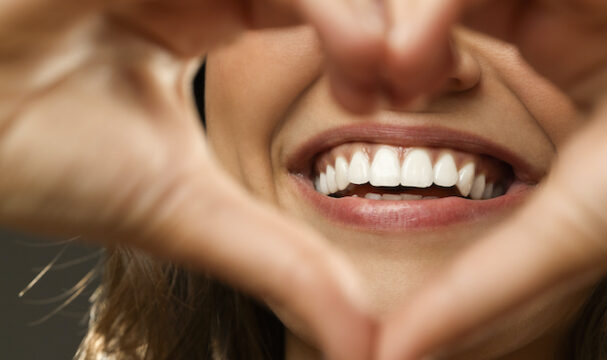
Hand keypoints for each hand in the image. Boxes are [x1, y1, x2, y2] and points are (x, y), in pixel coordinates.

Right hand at [0, 1, 384, 357]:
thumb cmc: (40, 158)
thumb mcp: (186, 211)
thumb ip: (278, 263)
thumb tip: (360, 342)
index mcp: (212, 15)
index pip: (329, 6)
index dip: (377, 43)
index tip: (405, 98)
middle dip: (387, 20)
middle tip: (414, 81)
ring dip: (353, 13)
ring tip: (380, 74)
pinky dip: (318, 3)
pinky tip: (350, 52)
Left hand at [378, 1, 606, 357]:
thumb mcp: (570, 232)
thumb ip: (479, 289)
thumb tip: (393, 357)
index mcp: (550, 53)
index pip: (433, 29)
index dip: (381, 58)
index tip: (359, 105)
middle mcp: (558, 2)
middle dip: (378, 28)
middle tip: (362, 85)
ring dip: (414, 10)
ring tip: (402, 69)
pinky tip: (434, 37)